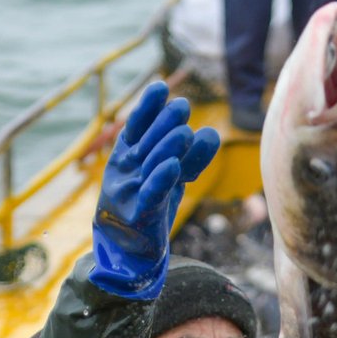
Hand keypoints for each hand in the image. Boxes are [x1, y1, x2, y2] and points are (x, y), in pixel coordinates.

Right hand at [90, 81, 219, 299]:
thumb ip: (190, 157)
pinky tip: (173, 166)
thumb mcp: (169, 177)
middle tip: (182, 106)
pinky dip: (161, 180)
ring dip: (167, 147)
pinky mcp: (139, 215)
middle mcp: (124, 170)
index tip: (160, 88)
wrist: (130, 249)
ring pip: (150, 165)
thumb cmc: (150, 204)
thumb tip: (212, 133)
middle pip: (146, 142)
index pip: (135, 126)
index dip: (147, 108)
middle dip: (164, 124)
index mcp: (125, 156)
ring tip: (184, 132)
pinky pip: (151, 195)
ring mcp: (128, 192)